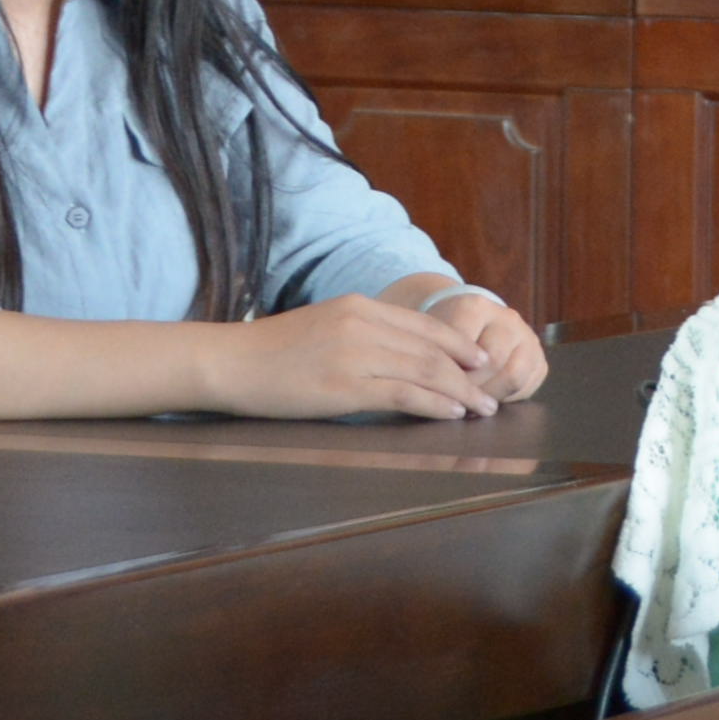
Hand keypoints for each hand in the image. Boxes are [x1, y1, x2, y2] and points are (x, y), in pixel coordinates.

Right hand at [214, 291, 524, 419]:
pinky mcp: (344, 386)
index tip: (480, 360)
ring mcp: (354, 353)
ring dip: (459, 392)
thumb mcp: (321, 327)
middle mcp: (362, 324)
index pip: (422, 324)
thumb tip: (395, 356)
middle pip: (431, 348)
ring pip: (424, 371)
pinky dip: (434, 404)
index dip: (457, 344)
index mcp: (357, 306)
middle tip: (491, 389)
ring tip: (481, 408)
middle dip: (467, 372)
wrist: (227, 361)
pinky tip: (451, 413)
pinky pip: (402, 394)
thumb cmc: (268, 353)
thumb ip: (358, 334)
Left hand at [406, 283, 548, 400]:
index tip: (436, 386)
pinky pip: (527, 387)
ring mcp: (527, 338)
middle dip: (470, 387)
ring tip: (471, 405)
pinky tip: (488, 399)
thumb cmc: (447, 333)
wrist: (471, 324)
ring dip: (490, 395)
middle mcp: (507, 318)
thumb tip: (439, 392)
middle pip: (492, 361)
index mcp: (475, 306)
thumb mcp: (434, 335)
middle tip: (453, 401)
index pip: (463, 344)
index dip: (449, 371)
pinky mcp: (540, 360)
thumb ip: (434, 355)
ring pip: (513, 376)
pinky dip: (506, 399)